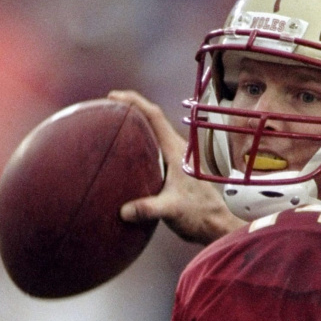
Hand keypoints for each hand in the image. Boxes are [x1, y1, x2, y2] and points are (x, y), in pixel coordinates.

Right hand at [107, 90, 245, 244]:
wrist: (214, 224)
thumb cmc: (199, 214)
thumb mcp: (172, 210)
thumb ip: (149, 209)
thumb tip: (124, 211)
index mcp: (176, 150)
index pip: (154, 116)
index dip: (134, 101)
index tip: (114, 96)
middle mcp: (175, 149)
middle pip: (151, 120)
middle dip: (129, 108)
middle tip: (106, 107)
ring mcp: (174, 159)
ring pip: (151, 134)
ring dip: (133, 125)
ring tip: (111, 125)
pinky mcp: (172, 170)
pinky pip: (151, 149)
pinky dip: (136, 144)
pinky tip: (123, 154)